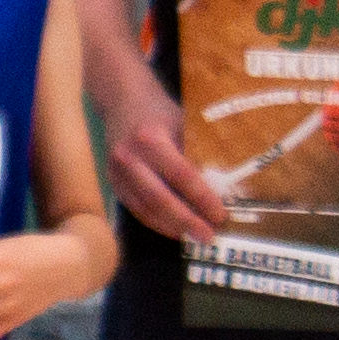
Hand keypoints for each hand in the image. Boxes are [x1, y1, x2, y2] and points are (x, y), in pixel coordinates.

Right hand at [94, 93, 229, 244]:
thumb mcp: (182, 123)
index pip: (181, 175)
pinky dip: (155, 222)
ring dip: (171, 227)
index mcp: (150, 139)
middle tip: (208, 235)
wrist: (121, 102)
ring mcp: (116, 172)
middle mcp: (129, 157)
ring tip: (194, 237)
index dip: (201, 197)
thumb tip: (226, 186)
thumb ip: (197, 153)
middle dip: (186, 220)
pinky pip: (135, 208)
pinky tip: (174, 229)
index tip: (220, 214)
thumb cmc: (159, 112)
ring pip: (145, 208)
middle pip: (159, 198)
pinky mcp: (112, 182)